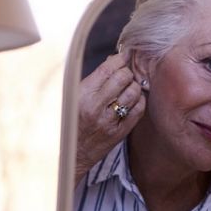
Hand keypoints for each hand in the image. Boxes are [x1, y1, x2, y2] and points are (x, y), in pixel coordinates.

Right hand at [75, 52, 145, 184]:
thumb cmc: (71, 122)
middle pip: (123, 78)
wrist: (72, 154)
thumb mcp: (74, 97)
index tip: (123, 56)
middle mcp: (96, 107)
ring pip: (134, 92)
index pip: (107, 69)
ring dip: (134, 85)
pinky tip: (133, 99)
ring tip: (128, 86)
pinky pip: (139, 109)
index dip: (119, 59)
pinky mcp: (120, 132)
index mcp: (82, 95)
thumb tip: (114, 60)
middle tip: (125, 73)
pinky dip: (139, 100)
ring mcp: (110, 121)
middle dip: (127, 72)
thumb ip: (94, 79)